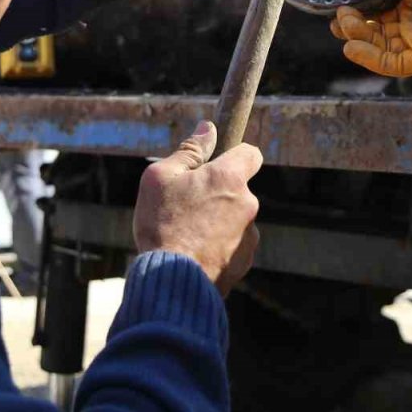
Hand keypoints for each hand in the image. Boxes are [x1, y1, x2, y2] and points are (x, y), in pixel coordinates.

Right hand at [133, 121, 261, 295]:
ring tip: (186, 235)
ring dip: (218, 221)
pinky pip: (232, 245)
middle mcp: (247, 204)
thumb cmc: (162, 225)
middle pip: (237, 189)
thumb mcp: (161, 177)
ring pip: (234, 218)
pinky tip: (193, 254)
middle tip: (186, 206)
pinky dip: (218, 246)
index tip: (216, 163)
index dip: (235, 154)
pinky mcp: (244, 262)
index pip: (251, 153)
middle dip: (217, 193)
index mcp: (229, 178)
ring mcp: (248, 236)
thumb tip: (207, 129)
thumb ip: (189, 151)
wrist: (172, 282)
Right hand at [330, 0, 411, 76]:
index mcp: (408, 6)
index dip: (356, 16)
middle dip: (354, 29)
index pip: (375, 17)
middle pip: (376, 36)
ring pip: (382, 51)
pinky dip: (372, 59)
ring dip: (360, 41)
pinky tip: (352, 47)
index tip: (338, 8)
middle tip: (339, 18)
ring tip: (344, 25)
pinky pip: (395, 65)